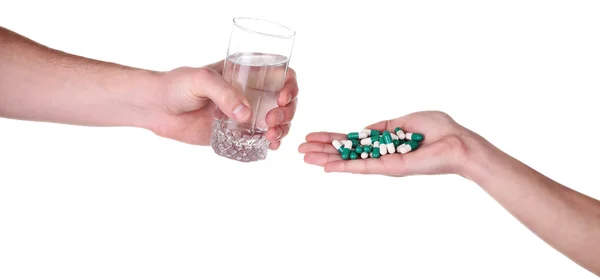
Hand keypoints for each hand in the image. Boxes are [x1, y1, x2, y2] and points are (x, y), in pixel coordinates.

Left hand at [147, 61, 297, 148]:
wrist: (157, 108)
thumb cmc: (177, 85)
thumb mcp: (201, 80)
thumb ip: (224, 93)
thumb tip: (246, 114)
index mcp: (247, 73)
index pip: (281, 75)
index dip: (290, 86)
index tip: (281, 98)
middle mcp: (251, 93)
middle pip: (285, 102)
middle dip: (287, 112)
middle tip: (271, 121)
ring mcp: (246, 115)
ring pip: (278, 122)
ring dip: (283, 129)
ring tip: (271, 136)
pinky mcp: (237, 134)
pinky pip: (262, 139)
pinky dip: (271, 143)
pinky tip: (269, 145)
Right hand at [298, 111, 477, 175]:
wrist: (458, 144)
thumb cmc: (439, 130)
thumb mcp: (406, 120)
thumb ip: (384, 126)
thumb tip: (364, 130)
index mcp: (383, 142)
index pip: (351, 141)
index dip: (332, 138)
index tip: (313, 137)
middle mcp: (379, 155)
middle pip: (344, 152)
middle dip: (321, 150)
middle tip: (299, 149)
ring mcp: (382, 163)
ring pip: (347, 161)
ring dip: (324, 158)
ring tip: (303, 157)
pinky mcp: (389, 168)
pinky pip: (361, 167)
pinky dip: (343, 167)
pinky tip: (325, 166)